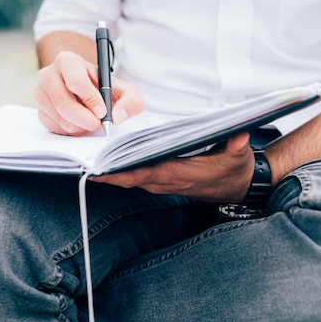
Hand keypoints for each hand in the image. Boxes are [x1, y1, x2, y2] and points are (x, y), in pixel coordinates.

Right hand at [33, 51, 144, 134]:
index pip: (76, 81)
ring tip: (91, 121)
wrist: (87, 91)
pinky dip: (72, 131)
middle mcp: (48, 74)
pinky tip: (80, 123)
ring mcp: (40, 93)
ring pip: (60, 118)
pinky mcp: (40, 111)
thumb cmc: (104, 88)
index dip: (91, 100)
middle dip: (85, 119)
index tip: (103, 111)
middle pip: (64, 103)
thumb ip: (130, 101)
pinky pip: (55, 127)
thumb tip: (118, 116)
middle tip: (98, 123)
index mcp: (68, 61)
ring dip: (80, 126)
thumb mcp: (124, 90)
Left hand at [92, 132, 253, 202]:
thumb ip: (236, 144)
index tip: (98, 170)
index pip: (145, 173)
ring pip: (131, 179)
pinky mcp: (165, 181)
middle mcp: (168, 181)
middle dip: (106, 172)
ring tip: (88, 159)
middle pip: (130, 178)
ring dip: (111, 172)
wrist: (239, 187)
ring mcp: (165, 183)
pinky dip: (122, 172)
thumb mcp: (238, 155)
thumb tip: (238, 133)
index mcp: (180, 174)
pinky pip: (138, 178)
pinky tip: (108, 162)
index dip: (121, 173)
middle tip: (81, 162)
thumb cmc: (235, 170)